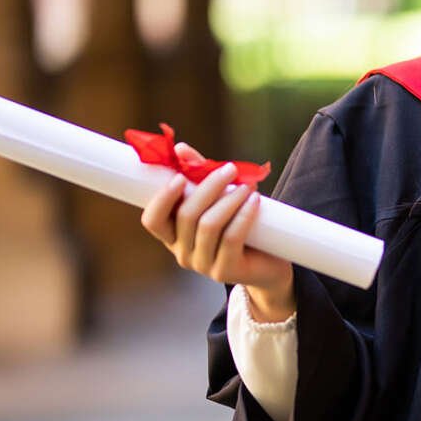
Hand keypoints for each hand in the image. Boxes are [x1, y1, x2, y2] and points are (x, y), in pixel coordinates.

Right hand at [141, 142, 294, 319]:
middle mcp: (182, 252)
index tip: (180, 176)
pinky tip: (254, 201)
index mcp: (173, 235)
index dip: (162, 199)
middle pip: (186, 216)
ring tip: (247, 186)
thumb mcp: (217, 199)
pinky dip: (243, 216)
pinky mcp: (225, 271)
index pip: (152, 220)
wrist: (269, 263)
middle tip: (230, 169)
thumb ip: (197, 175)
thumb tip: (180, 148)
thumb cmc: (239, 225)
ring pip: (209, 226)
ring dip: (229, 200)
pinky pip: (231, 239)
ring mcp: (202, 264)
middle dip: (208, 187)